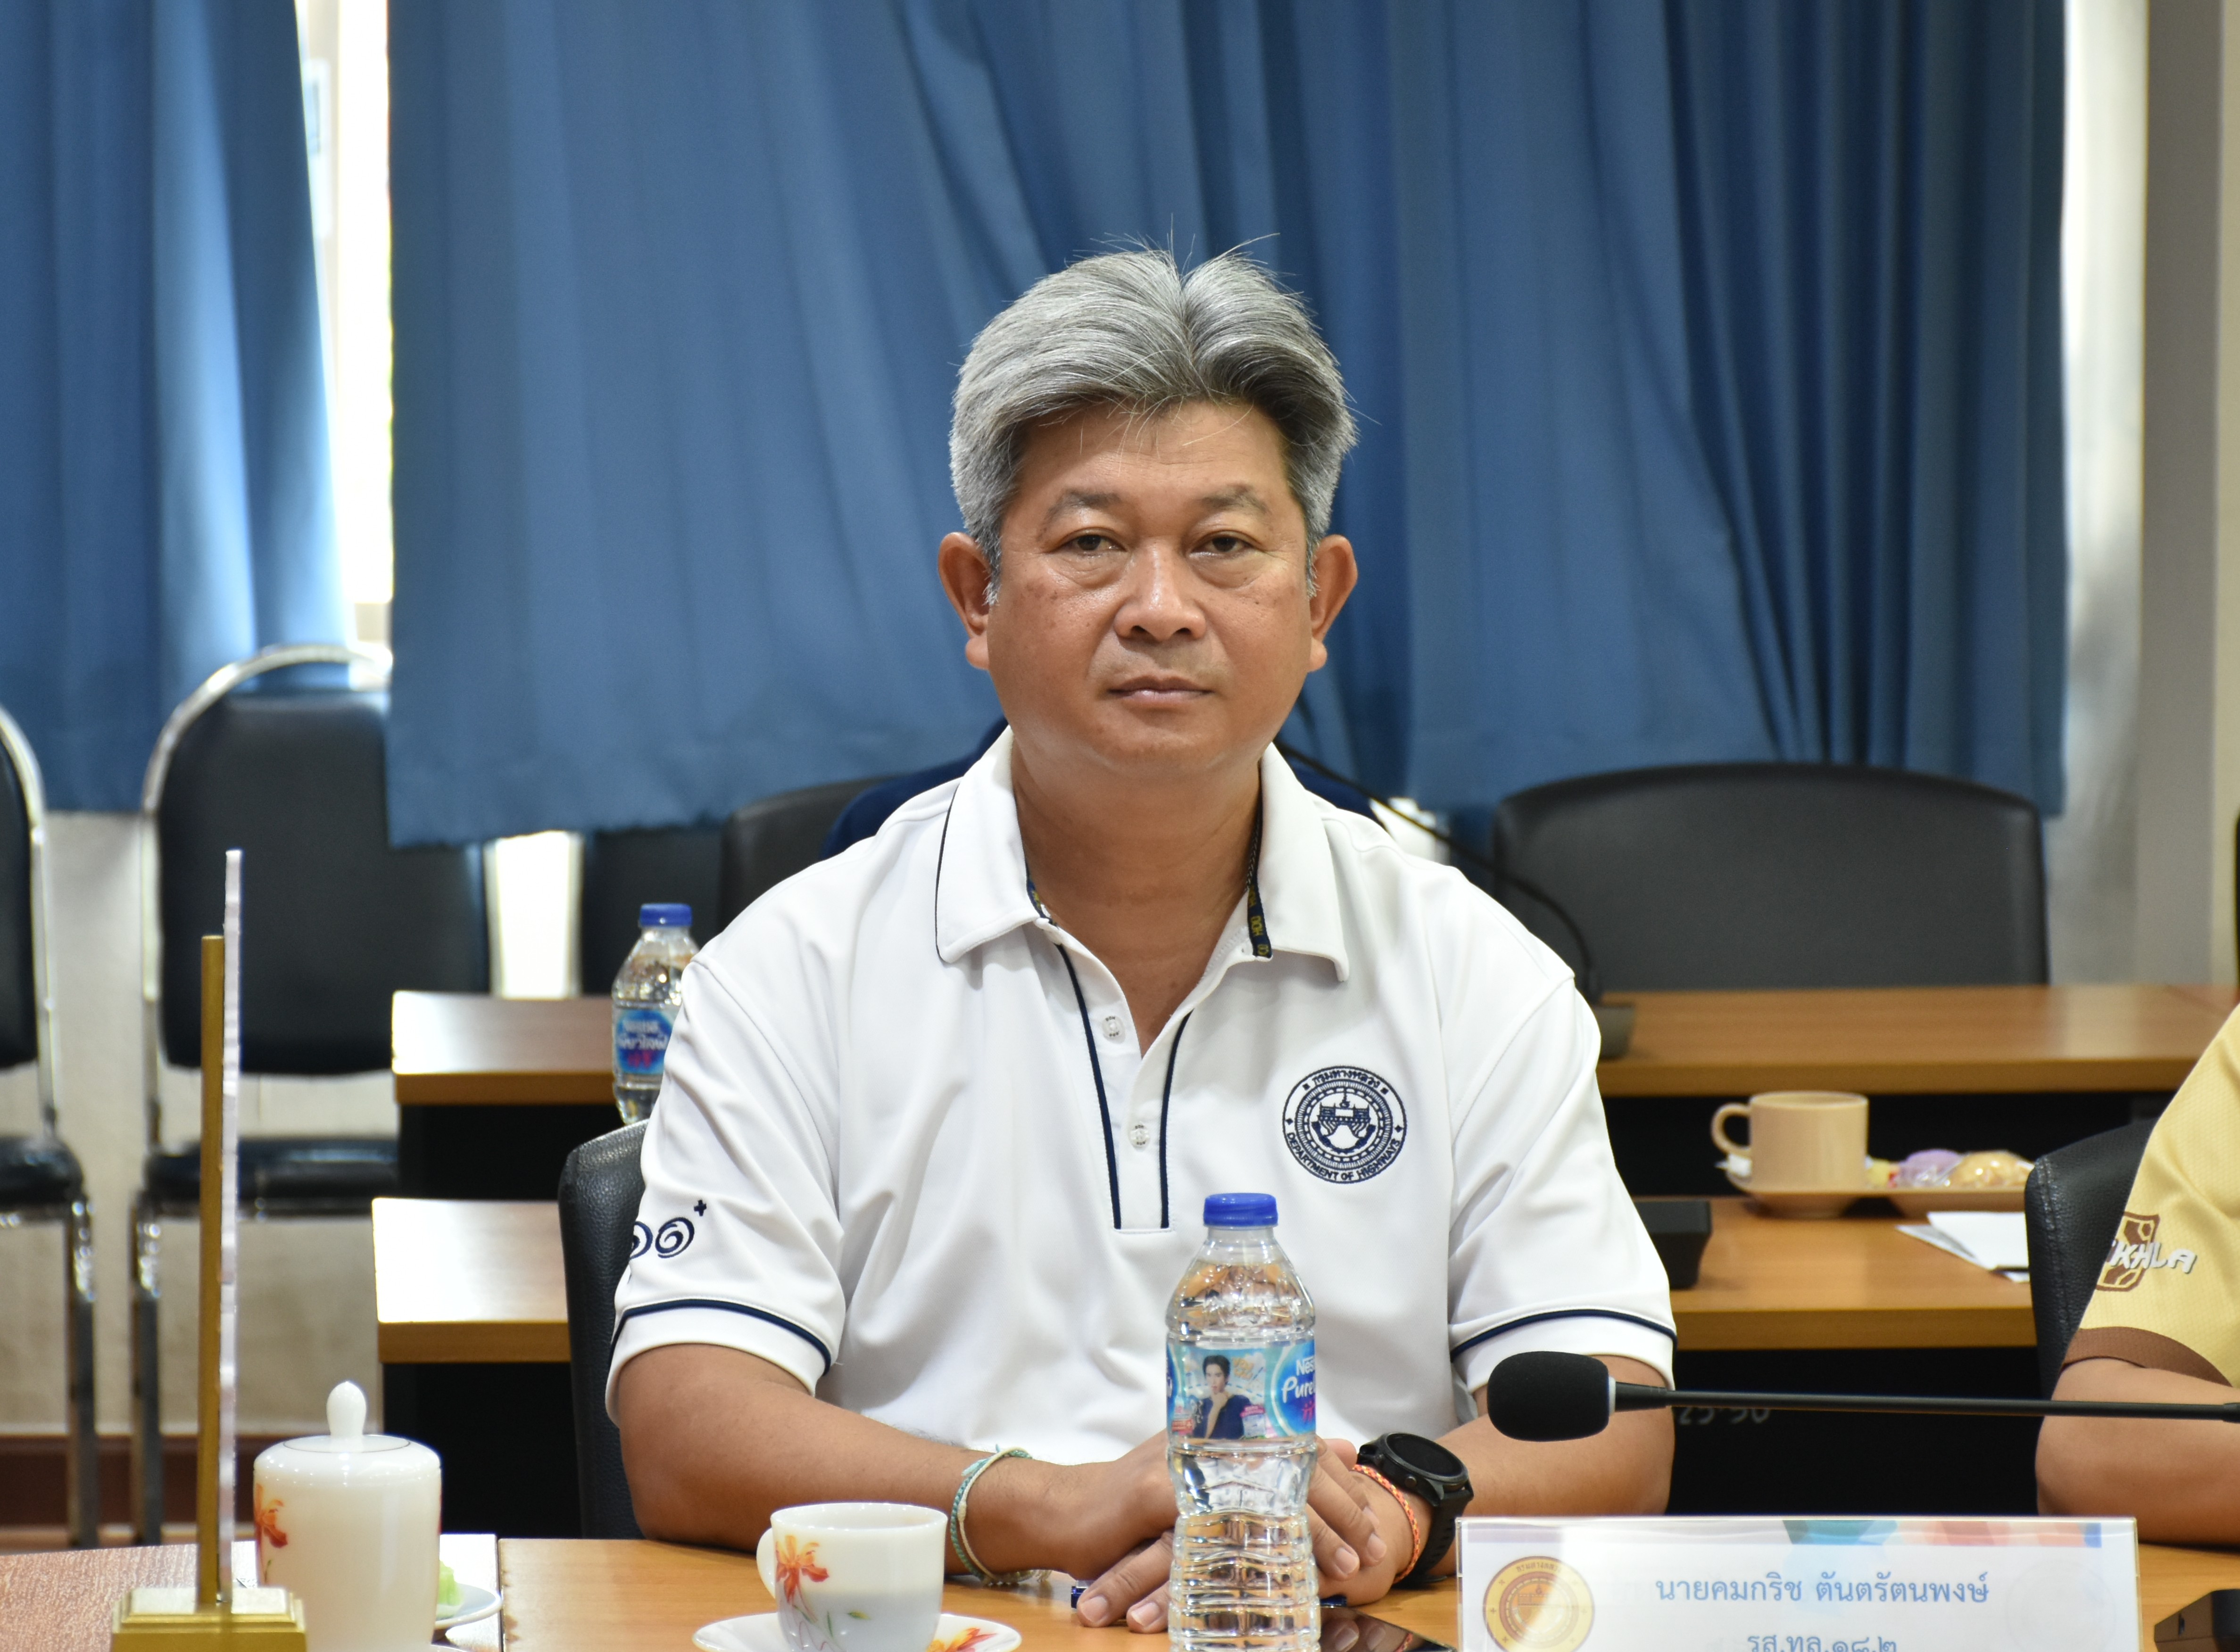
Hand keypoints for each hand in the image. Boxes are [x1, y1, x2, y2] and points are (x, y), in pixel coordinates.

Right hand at [1073, 1438, 1386, 1630]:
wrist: (1068, 1510)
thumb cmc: (1137, 1501)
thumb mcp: (1211, 1476)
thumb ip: (1275, 1460)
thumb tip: (1343, 1447)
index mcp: (1228, 1433)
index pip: (1302, 1450)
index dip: (1345, 1489)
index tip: (1374, 1528)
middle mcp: (1211, 1440)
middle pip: (1294, 1470)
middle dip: (1342, 1515)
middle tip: (1373, 1554)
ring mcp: (1186, 1463)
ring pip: (1266, 1495)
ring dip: (1312, 1535)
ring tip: (1345, 1570)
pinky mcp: (1159, 1494)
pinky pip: (1219, 1520)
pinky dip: (1254, 1544)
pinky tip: (1281, 1567)